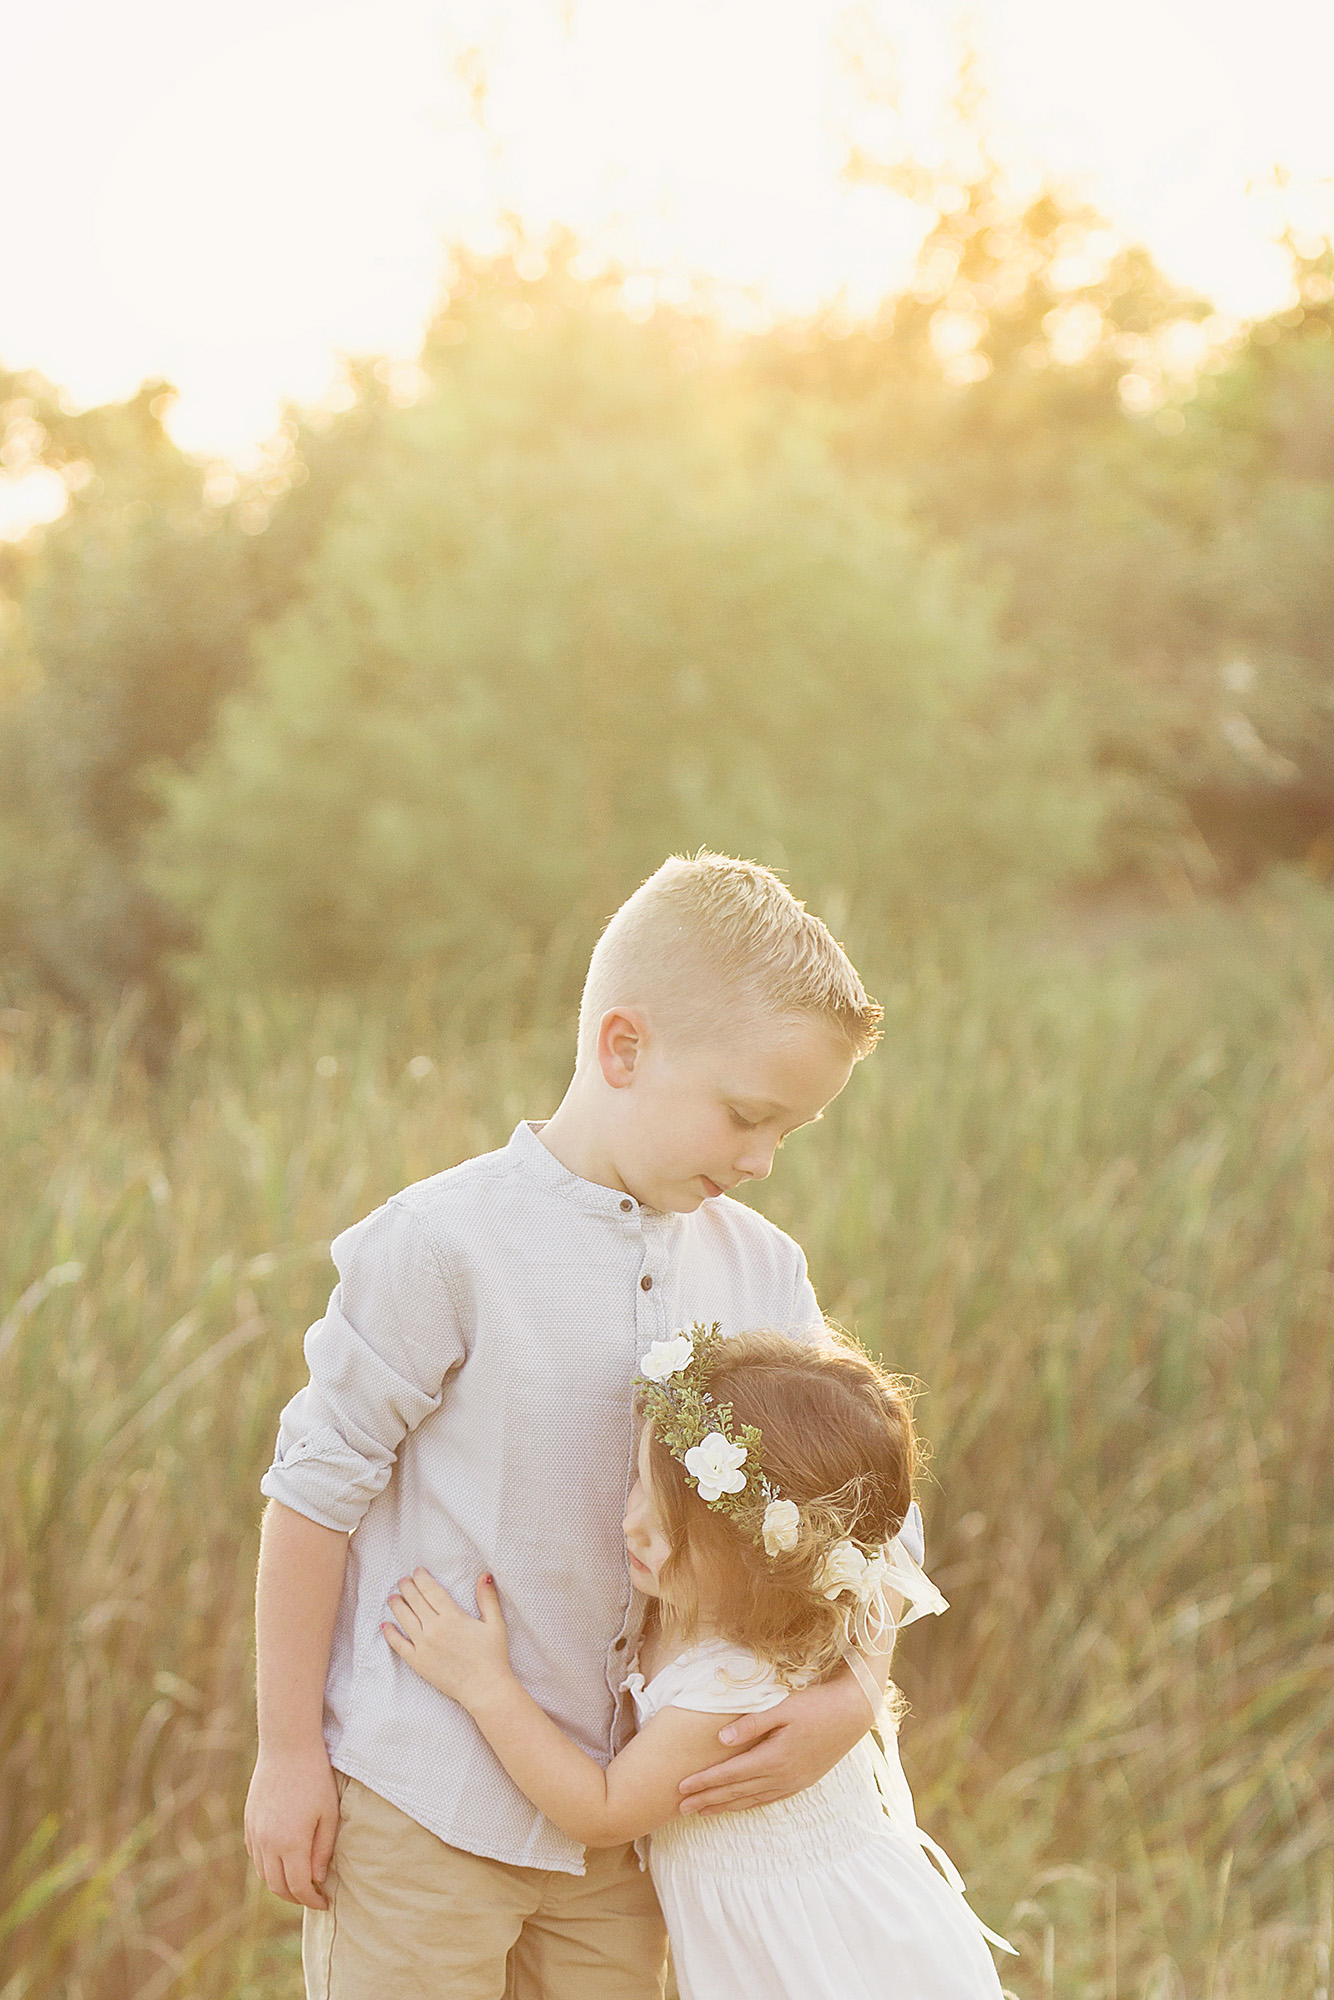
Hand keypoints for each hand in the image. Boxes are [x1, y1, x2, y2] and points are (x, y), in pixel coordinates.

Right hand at [244, 1743, 339, 1909]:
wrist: (287, 1747)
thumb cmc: (315, 1778)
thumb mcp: (329, 1814)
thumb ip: (323, 1850)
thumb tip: (317, 1878)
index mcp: (291, 1844)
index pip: (299, 1887)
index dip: (312, 1900)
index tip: (324, 1903)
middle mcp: (268, 1843)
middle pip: (278, 1887)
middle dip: (295, 1898)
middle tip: (312, 1896)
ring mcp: (255, 1833)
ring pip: (263, 1874)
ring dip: (280, 1884)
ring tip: (298, 1881)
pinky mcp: (249, 1822)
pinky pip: (255, 1855)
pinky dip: (267, 1866)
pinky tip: (282, 1861)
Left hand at [383, 1570, 511, 1707]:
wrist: (484, 1688)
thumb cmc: (492, 1656)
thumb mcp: (495, 1623)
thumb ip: (488, 1598)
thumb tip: (484, 1574)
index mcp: (452, 1617)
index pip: (431, 1590)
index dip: (422, 1578)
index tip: (417, 1571)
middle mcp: (434, 1629)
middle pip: (416, 1601)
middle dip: (407, 1587)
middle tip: (403, 1580)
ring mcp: (423, 1646)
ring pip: (405, 1619)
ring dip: (397, 1605)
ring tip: (393, 1597)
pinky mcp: (418, 1662)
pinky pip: (399, 1645)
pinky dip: (390, 1634)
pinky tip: (385, 1625)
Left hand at [677, 1671, 867, 1815]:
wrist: (854, 1713)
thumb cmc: (817, 1705)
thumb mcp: (784, 1708)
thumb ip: (752, 1724)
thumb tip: (722, 1739)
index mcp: (774, 1758)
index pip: (730, 1774)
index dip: (704, 1782)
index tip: (680, 1787)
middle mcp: (782, 1776)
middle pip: (736, 1792)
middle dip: (707, 1799)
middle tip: (680, 1808)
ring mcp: (793, 1781)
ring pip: (751, 1799)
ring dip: (725, 1806)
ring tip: (702, 1812)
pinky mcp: (801, 1781)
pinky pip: (768, 1798)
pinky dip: (748, 1803)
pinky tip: (738, 1805)